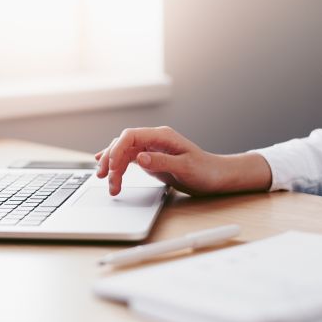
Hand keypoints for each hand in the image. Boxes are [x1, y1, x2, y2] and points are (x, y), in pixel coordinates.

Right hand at [95, 126, 219, 195]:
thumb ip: (162, 161)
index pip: (131, 135)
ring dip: (113, 168)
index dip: (117, 149)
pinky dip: (118, 167)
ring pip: (123, 153)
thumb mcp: (185, 167)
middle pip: (122, 144)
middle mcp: (154, 139)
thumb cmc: (205, 170)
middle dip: (110, 160)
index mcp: (162, 136)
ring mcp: (151, 149)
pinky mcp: (150, 159)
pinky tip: (108, 172)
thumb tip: (139, 157)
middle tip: (105, 178)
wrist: (216, 177)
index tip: (112, 167)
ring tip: (110, 185)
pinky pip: (128, 160)